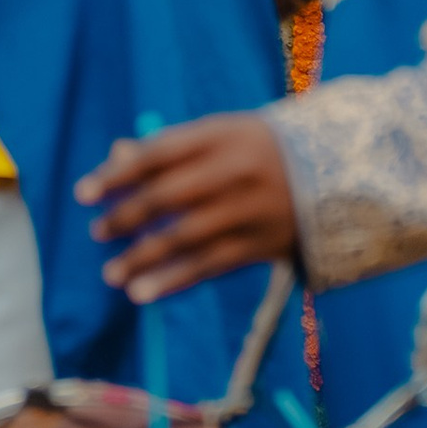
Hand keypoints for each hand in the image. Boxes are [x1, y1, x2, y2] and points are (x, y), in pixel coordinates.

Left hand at [77, 116, 298, 300]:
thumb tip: (115, 159)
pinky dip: (173, 280)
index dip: (117, 175)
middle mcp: (235, 170)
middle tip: (97, 232)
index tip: (84, 194)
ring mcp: (249, 209)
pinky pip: (209, 265)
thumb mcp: (224, 135)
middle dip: (126, 217)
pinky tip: (142, 293)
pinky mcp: (262, 244)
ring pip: (184, 237)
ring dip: (142, 258)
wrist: (343, 175)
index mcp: (222, 134)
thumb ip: (172, 147)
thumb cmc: (264, 150)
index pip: (157, 155)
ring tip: (110, 273)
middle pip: (167, 196)